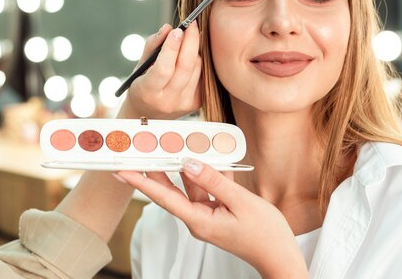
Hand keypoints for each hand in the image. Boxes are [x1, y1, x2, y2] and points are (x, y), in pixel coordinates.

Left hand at [115, 159, 308, 278]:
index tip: (121, 170)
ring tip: (170, 146)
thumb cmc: (264, 234)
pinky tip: (207, 156)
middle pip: (171, 190)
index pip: (162, 197)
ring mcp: (208, 216)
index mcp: (199, 221)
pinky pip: (206, 189)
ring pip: (190, 186)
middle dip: (155, 169)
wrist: (280, 255)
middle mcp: (198, 219)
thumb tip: (189, 163)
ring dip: (183, 167)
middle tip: (140, 150)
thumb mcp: (240, 202)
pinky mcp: (218, 213)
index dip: (140, 182)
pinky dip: (206, 173)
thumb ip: (213, 181)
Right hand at [118, 22, 202, 119]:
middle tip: (191, 25)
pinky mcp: (197, 103)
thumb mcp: (140, 67)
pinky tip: (189, 59)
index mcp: (149, 93)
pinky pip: (202, 75)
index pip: (164, 68)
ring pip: (196, 68)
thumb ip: (152, 46)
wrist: (149, 115)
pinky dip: (197, 62)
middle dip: (190, 41)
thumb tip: (168, 28)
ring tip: (185, 44)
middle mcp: (168, 101)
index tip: (177, 30)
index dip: (171, 47)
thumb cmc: (142, 86)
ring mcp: (184, 104)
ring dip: (193, 51)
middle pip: (186, 67)